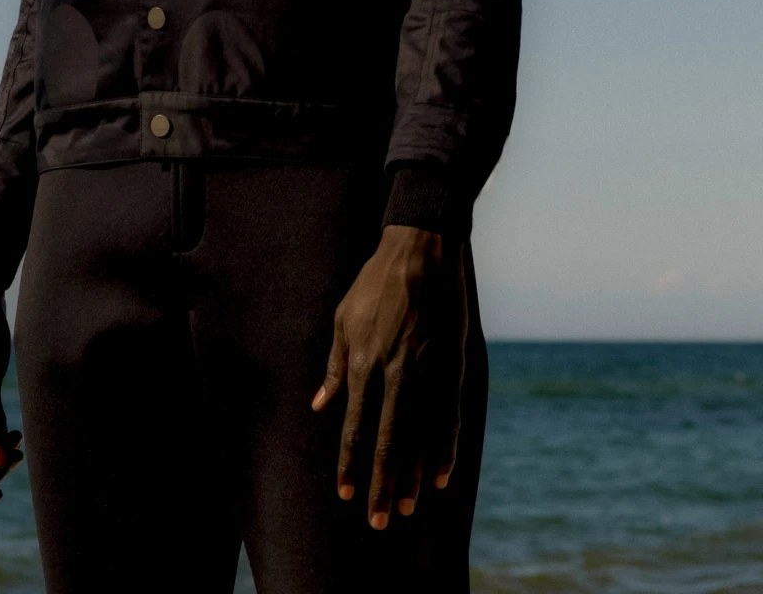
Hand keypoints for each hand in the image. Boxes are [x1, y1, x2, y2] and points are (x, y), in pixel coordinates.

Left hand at [312, 225, 466, 528]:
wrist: (421, 250)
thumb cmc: (375, 283)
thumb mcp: (343, 318)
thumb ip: (334, 365)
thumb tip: (320, 405)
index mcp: (364, 360)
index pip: (354, 425)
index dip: (348, 462)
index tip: (344, 494)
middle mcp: (395, 371)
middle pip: (388, 441)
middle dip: (381, 484)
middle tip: (379, 522)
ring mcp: (427, 369)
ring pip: (420, 435)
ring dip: (414, 475)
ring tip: (409, 508)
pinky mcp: (451, 364)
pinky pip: (449, 416)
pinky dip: (446, 448)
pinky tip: (442, 476)